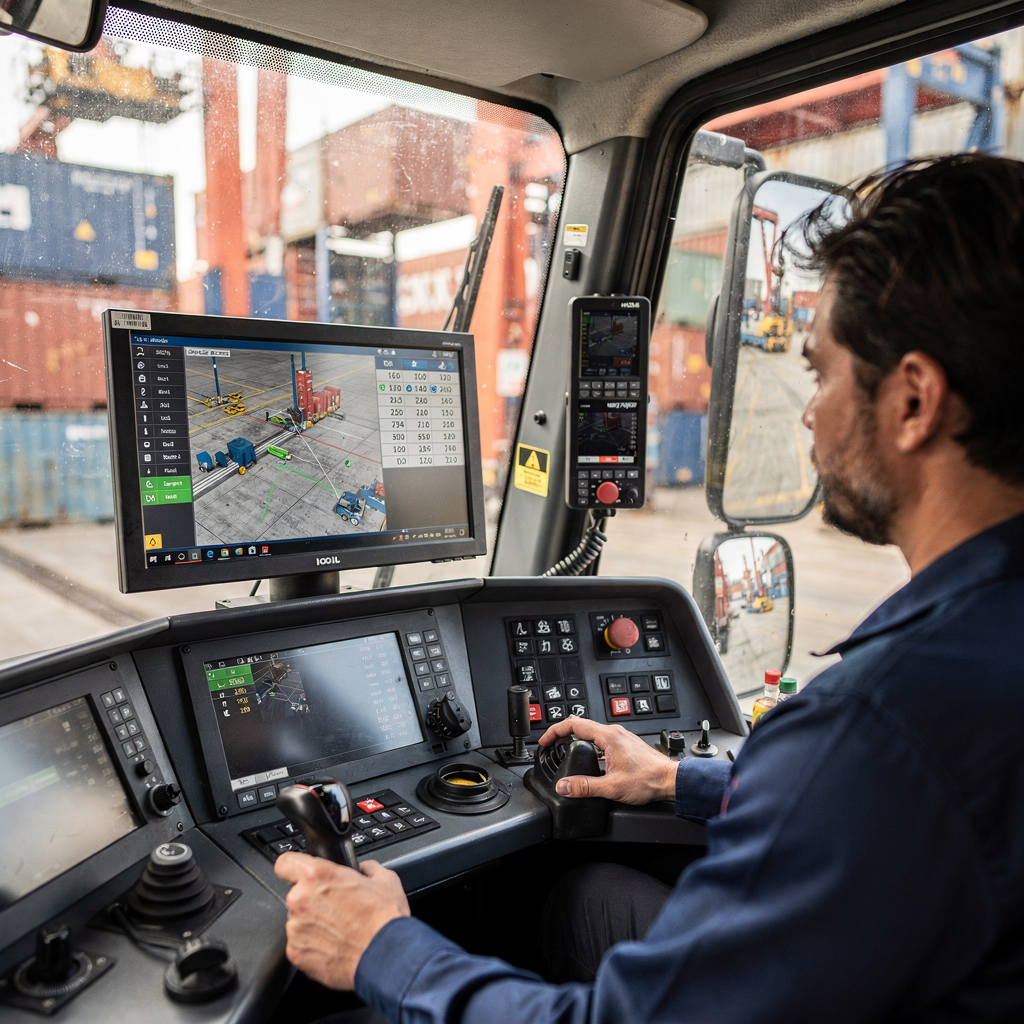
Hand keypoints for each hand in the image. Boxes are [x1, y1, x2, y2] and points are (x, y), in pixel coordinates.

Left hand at [274, 853, 409, 989]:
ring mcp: (296, 928)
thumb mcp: (384, 878)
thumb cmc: (384, 919)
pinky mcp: (296, 953)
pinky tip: (334, 946)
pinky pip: (300, 943)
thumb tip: (360, 870)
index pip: (285, 862)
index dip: (293, 867)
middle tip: (336, 907)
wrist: (386, 957)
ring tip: (339, 931)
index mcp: (318, 875)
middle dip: (313, 899)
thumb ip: (364, 868)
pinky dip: (313, 945)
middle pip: (296, 893)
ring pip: (298, 920)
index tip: (299, 873)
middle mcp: (301, 899)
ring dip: (313, 923)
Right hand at [538, 716, 677, 803]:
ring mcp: (621, 738)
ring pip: (592, 732)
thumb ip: (585, 787)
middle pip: (581, 725)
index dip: (554, 731)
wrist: (670, 781)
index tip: (544, 740)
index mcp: (608, 736)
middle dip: (562, 733)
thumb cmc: (649, 780)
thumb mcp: (613, 787)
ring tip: (565, 750)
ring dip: (576, 739)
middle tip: (550, 745)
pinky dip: (589, 745)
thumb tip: (564, 786)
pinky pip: (601, 739)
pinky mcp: (625, 745)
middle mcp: (614, 733)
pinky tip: (589, 760)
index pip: (573, 724)